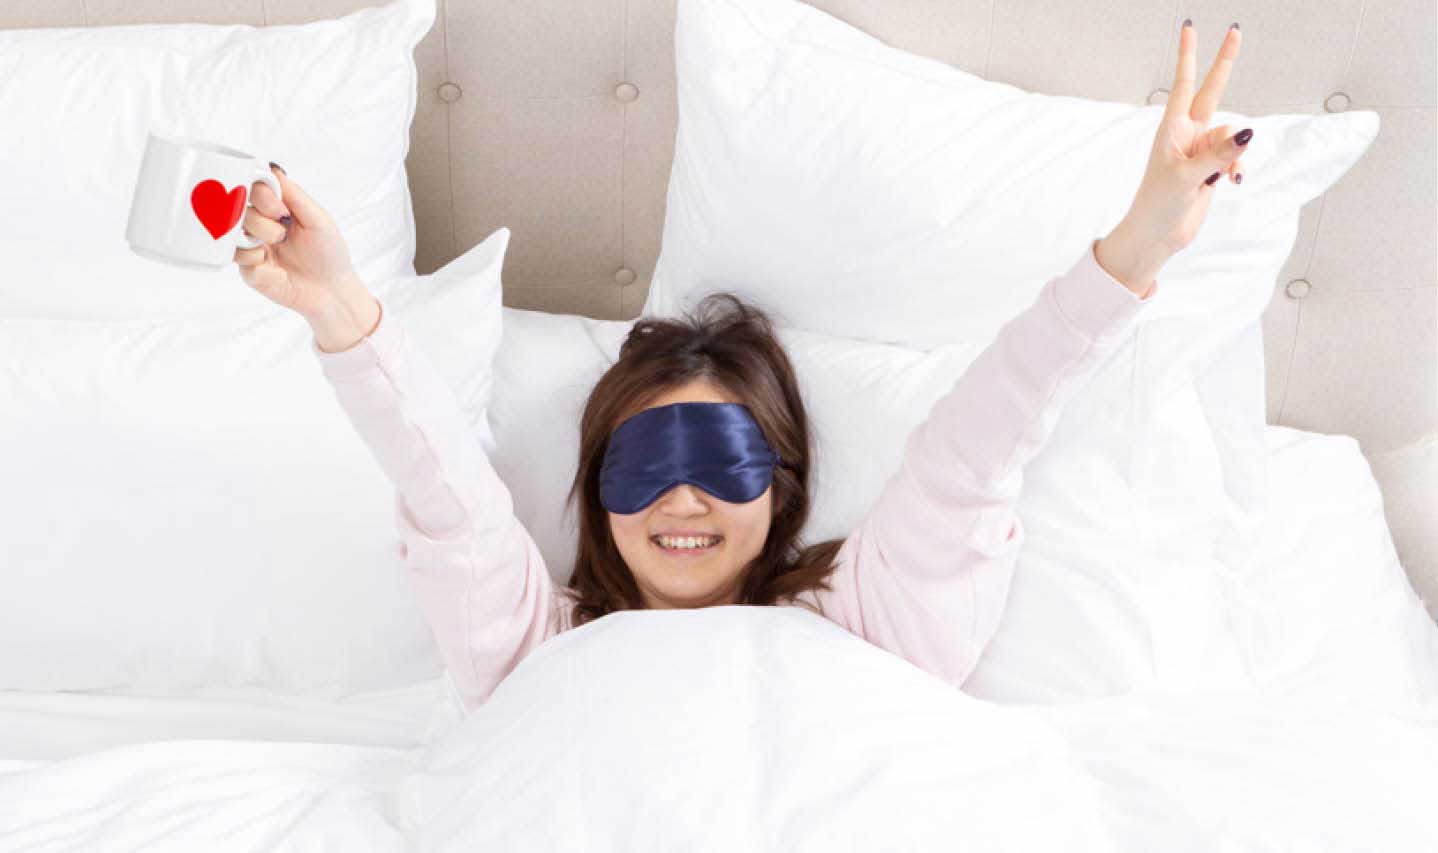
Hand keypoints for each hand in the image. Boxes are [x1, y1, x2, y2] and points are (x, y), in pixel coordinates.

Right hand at [233, 164, 365, 319]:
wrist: (332, 290)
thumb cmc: (329, 253)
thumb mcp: (318, 219)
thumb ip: (294, 195)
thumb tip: (271, 168)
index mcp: (275, 210)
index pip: (251, 189)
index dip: (259, 194)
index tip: (279, 208)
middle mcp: (260, 225)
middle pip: (237, 207)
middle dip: (261, 216)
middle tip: (282, 228)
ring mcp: (252, 247)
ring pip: (232, 230)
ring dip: (257, 234)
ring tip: (279, 243)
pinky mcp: (249, 270)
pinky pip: (237, 257)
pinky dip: (254, 257)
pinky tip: (272, 264)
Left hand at [1098, 21, 1248, 289]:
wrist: (1157, 235)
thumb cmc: (1159, 205)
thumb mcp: (1187, 178)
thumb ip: (1218, 155)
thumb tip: (1247, 133)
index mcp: (1172, 129)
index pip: (1185, 84)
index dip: (1189, 56)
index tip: (1189, 27)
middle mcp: (1188, 134)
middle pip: (1212, 92)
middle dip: (1224, 64)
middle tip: (1236, 30)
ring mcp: (1201, 150)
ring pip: (1232, 136)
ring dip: (1234, 154)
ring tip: (1223, 177)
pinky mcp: (1211, 168)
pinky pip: (1235, 156)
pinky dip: (1237, 167)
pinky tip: (1233, 182)